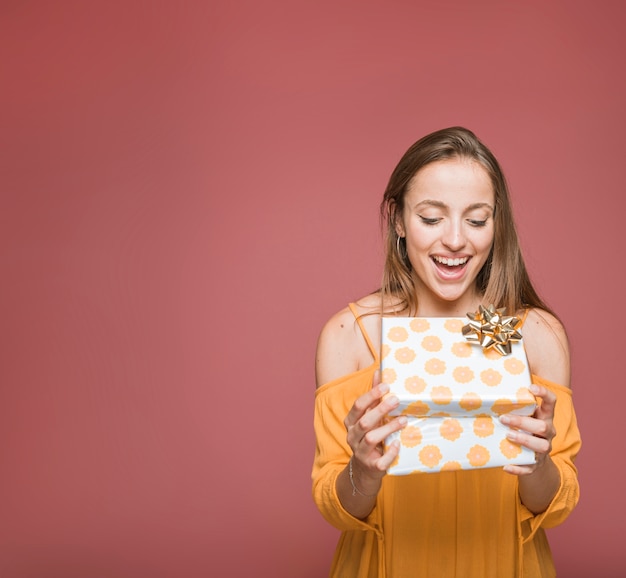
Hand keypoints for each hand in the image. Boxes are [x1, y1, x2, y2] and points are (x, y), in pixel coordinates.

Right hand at [344, 371, 406, 490]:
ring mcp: (361, 452)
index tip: (386, 386)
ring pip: (372, 438)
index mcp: (351, 422)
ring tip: (403, 420)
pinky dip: (390, 453)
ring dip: (388, 428)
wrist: (365, 469)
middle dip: (380, 410)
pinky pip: (381, 461)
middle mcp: (353, 436)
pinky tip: (398, 444)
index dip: (371, 395)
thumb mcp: (368, 416)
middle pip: (365, 421)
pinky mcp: (372, 466)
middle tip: (396, 400)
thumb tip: (379, 371)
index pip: (358, 406)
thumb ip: (373, 396)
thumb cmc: (369, 436)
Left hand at [500, 383, 555, 475]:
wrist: (533, 459)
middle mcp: (548, 431)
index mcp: (545, 416)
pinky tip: (505, 466)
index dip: (544, 393)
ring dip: (524, 440)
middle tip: (503, 418)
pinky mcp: (536, 464)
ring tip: (508, 436)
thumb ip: (514, 404)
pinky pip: (530, 468)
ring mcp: (544, 449)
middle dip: (523, 422)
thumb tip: (487, 386)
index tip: (531, 387)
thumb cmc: (524, 429)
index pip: (551, 402)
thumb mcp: (524, 415)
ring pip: (541, 446)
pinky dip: (518, 468)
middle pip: (543, 426)